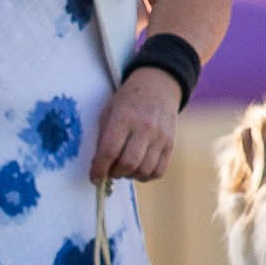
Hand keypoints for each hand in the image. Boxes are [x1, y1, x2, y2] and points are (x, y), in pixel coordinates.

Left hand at [90, 69, 179, 183]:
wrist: (158, 86)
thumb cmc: (127, 101)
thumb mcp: (109, 111)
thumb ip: (103, 137)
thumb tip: (99, 165)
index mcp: (123, 117)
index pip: (109, 151)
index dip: (99, 169)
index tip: (95, 178)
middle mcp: (144, 127)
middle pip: (128, 163)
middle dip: (114, 174)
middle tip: (109, 171)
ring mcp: (160, 137)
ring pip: (144, 170)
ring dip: (129, 176)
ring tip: (123, 168)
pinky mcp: (171, 144)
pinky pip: (158, 171)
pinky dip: (146, 176)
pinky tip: (138, 169)